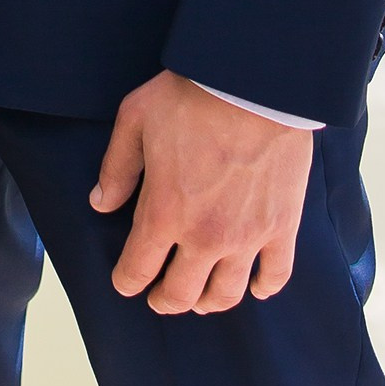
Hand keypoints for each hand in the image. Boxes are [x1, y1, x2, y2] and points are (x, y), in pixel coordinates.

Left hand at [90, 70, 311, 313]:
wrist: (255, 83)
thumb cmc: (191, 96)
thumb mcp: (135, 120)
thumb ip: (117, 168)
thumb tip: (101, 204)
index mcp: (164, 213)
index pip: (137, 271)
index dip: (126, 282)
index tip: (125, 281)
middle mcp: (205, 236)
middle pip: (181, 294)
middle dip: (164, 300)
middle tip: (159, 296)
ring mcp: (248, 236)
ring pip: (226, 294)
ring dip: (208, 301)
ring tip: (200, 297)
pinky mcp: (282, 225)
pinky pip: (277, 274)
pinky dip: (265, 287)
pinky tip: (256, 286)